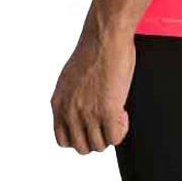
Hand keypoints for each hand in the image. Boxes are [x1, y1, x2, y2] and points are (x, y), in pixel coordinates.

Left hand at [51, 23, 135, 153]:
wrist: (106, 34)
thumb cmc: (95, 47)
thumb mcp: (71, 77)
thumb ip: (72, 97)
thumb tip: (83, 109)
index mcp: (58, 102)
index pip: (63, 139)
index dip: (81, 134)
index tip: (92, 123)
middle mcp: (69, 111)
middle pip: (82, 147)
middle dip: (97, 136)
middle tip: (107, 120)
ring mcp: (87, 113)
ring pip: (99, 145)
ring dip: (110, 133)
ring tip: (117, 113)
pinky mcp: (107, 111)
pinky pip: (115, 138)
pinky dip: (121, 130)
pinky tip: (123, 113)